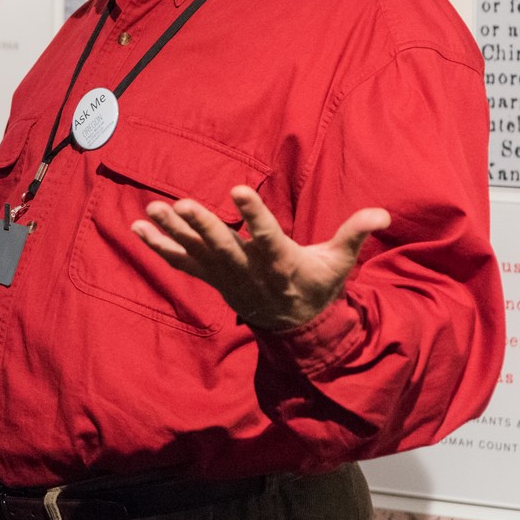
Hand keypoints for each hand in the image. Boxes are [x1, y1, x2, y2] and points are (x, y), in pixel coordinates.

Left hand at [131, 186, 388, 332]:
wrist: (295, 328)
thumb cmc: (317, 286)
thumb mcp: (339, 263)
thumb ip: (354, 234)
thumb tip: (382, 213)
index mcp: (281, 262)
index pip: (267, 235)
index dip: (253, 215)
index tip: (238, 191)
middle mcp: (249, 270)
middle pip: (222, 246)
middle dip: (200, 225)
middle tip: (180, 203)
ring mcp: (226, 276)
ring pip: (196, 253)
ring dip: (171, 233)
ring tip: (150, 210)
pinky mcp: (211, 278)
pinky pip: (181, 262)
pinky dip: (159, 246)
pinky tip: (138, 227)